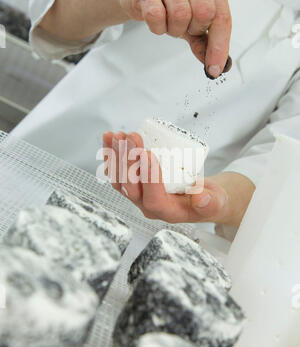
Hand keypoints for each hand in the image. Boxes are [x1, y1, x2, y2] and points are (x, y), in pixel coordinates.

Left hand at [103, 132, 254, 225]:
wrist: (201, 197)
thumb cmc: (208, 199)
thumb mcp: (217, 202)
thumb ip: (210, 202)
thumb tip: (200, 196)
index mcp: (168, 212)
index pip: (153, 199)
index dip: (149, 178)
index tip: (148, 154)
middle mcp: (148, 206)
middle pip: (131, 187)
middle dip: (128, 161)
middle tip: (132, 137)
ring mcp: (138, 196)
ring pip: (119, 179)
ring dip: (116, 156)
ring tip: (117, 134)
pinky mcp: (134, 185)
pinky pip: (117, 172)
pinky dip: (112, 155)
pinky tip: (110, 139)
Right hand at [118, 0, 231, 78]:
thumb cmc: (169, 5)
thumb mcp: (192, 23)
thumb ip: (204, 42)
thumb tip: (214, 66)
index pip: (222, 16)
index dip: (220, 46)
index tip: (215, 69)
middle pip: (204, 13)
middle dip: (194, 30)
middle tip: (184, 28)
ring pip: (181, 15)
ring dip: (174, 29)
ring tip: (168, 22)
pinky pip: (156, 16)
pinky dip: (157, 28)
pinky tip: (155, 21)